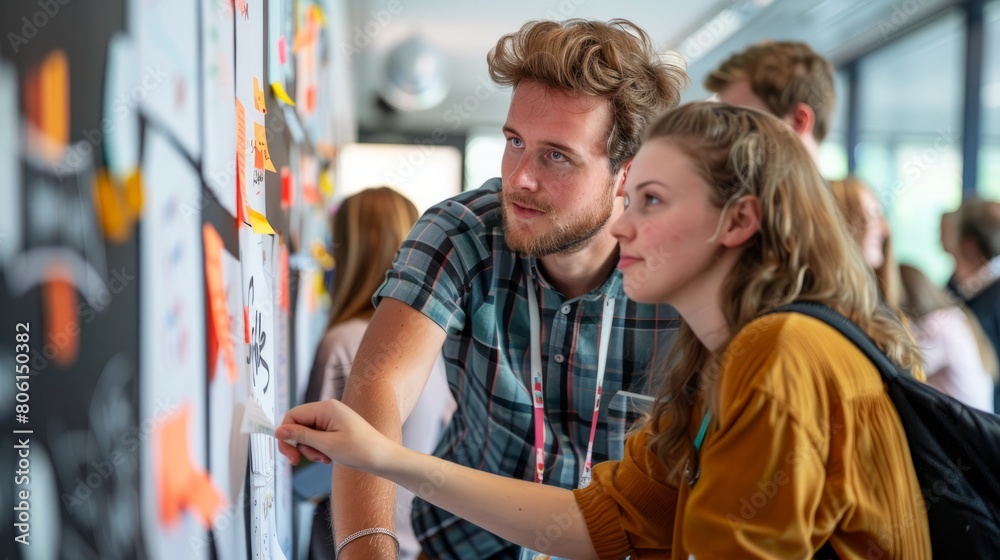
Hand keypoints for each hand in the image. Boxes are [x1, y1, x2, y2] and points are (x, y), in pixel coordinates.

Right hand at [275, 400, 394, 472]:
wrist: (383, 458)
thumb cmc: (359, 449)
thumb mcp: (326, 444)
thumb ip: (301, 436)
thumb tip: (278, 430)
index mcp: (326, 408)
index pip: (292, 416)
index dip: (286, 435)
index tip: (290, 455)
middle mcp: (328, 410)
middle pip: (298, 425)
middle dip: (299, 444)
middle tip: (300, 461)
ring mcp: (332, 419)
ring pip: (306, 433)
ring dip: (309, 449)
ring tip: (323, 459)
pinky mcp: (335, 429)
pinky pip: (317, 437)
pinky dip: (318, 449)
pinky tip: (328, 458)